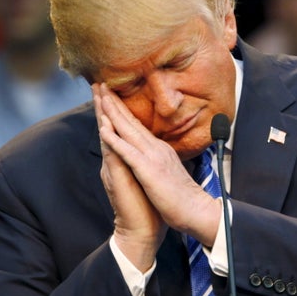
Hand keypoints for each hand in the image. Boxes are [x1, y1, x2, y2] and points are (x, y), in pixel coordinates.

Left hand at [94, 84, 221, 251]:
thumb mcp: (169, 173)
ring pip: (128, 130)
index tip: (109, 95)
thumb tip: (154, 156)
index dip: (122, 109)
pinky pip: (129, 152)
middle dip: (114, 102)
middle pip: (131, 121)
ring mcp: (152, 158)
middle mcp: (156, 149)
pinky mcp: (149, 170)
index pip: (137, 125)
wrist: (196, 212)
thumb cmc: (182, 198)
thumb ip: (159, 161)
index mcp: (158, 150)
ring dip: (113, 112)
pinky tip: (104, 129)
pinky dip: (115, 139)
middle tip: (100, 84)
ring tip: (100, 95)